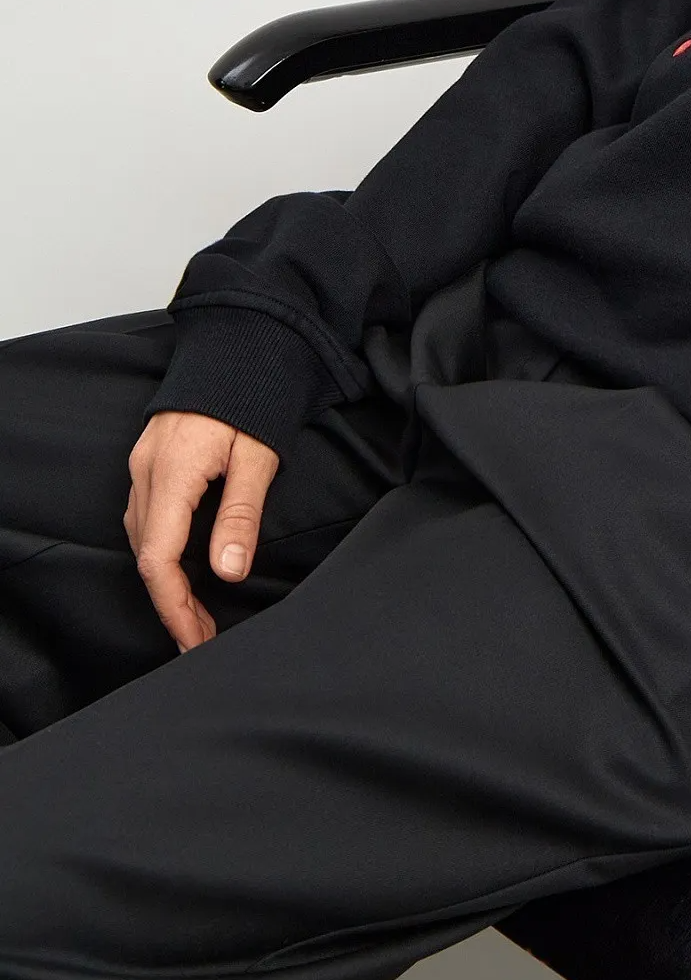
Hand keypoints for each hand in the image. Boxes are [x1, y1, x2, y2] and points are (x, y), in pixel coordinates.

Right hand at [125, 411, 279, 651]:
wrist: (243, 341)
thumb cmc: (255, 392)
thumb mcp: (259, 456)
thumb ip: (240, 515)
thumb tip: (228, 572)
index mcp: (173, 470)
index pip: (158, 557)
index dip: (175, 605)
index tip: (195, 638)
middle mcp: (147, 468)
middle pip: (145, 552)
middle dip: (171, 600)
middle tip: (201, 635)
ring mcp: (144, 461)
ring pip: (142, 535)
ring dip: (166, 576)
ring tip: (197, 611)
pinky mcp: (152, 456)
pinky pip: (146, 514)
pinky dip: (162, 547)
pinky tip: (185, 563)